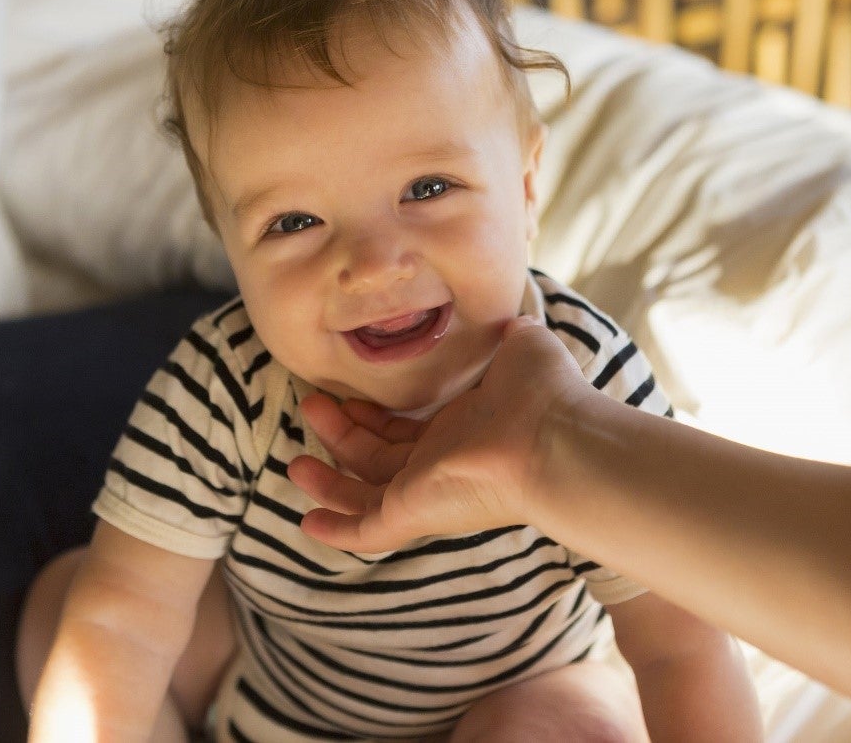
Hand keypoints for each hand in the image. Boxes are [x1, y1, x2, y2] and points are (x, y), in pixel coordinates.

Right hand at [289, 315, 591, 552]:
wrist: (556, 439)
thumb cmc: (544, 393)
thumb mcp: (522, 348)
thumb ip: (508, 335)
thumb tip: (508, 320)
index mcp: (464, 432)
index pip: (410, 432)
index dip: (376, 416)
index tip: (349, 394)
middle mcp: (443, 465)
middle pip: (380, 459)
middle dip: (343, 435)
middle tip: (312, 405)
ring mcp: (427, 492)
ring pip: (365, 493)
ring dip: (328, 478)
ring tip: (294, 459)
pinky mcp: (414, 512)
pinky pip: (367, 530)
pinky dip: (336, 530)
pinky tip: (305, 521)